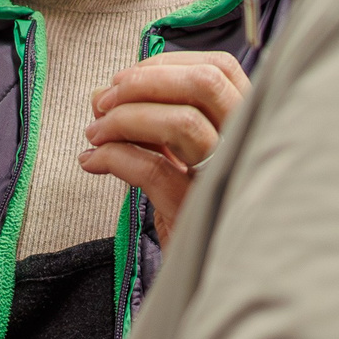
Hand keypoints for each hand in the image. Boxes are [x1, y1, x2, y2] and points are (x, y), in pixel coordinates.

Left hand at [80, 49, 248, 244]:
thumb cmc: (192, 209)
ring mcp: (224, 177)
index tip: (127, 77)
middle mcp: (242, 145)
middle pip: (205, 84)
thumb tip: (101, 94)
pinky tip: (93, 161)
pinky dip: (113, 157)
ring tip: (95, 134)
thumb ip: (148, 122)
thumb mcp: (176, 158)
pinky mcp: (196, 210)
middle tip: (106, 99)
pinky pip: (151, 170)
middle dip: (144, 82)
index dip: (167, 65)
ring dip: (125, 118)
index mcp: (245, 125)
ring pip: (181, 122)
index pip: (220, 69)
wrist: (205, 273)